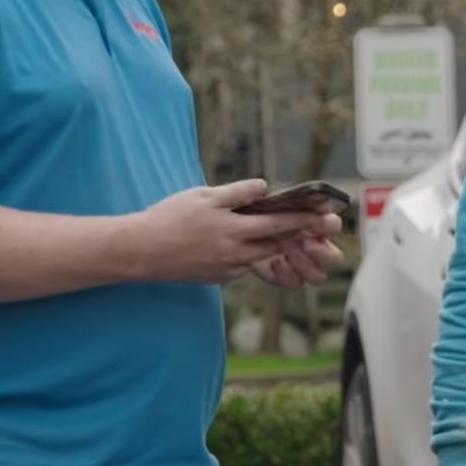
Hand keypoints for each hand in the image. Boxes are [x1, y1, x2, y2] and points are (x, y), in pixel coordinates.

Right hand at [120, 180, 337, 284]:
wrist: (140, 251)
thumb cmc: (169, 217)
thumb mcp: (203, 196)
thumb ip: (237, 193)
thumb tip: (264, 187)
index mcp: (235, 229)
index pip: (280, 224)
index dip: (304, 220)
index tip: (325, 216)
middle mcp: (235, 253)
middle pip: (277, 245)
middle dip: (300, 236)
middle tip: (320, 229)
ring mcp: (227, 269)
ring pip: (262, 257)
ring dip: (279, 247)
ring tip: (294, 236)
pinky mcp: (217, 278)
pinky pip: (243, 267)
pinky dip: (254, 256)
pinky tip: (255, 247)